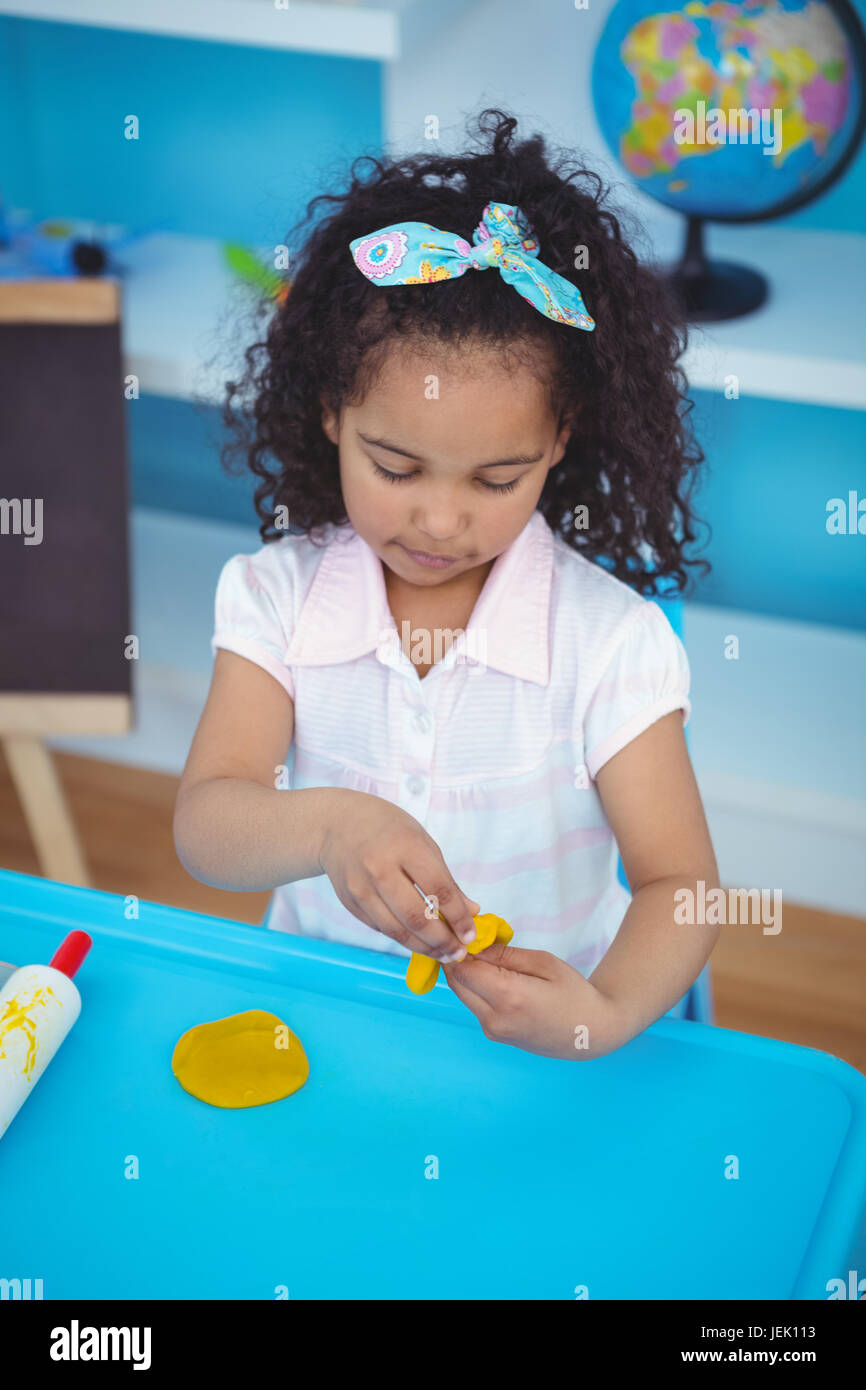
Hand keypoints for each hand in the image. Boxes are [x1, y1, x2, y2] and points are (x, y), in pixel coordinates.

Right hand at [318, 791, 480, 960]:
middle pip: (416, 917)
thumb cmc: (387, 829)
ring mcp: (361, 888)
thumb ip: (446, 879)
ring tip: (443, 954)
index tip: (471, 935)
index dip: (458, 918)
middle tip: (459, 953)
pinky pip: (381, 928)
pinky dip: (402, 938)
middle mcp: (380, 869)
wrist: (337, 824)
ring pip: (397, 930)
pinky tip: (418, 942)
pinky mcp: (350, 902)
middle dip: (442, 941)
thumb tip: (470, 911)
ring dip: (424, 948)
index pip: (439, 890)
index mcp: (406, 847)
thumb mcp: (422, 842)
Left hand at [442, 941, 627, 1059]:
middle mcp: (495, 1019)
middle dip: (458, 959)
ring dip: (466, 974)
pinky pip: (474, 1006)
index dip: (461, 949)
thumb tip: (475, 946)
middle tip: (473, 941)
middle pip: (457, 983)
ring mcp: (493, 1031)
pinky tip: (494, 977)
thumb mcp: (544, 963)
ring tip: (486, 957)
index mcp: (510, 997)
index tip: (470, 933)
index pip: (463, 969)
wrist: (591, 1032)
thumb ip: (506, 955)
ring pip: (463, 995)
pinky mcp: (495, 1035)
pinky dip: (476, 988)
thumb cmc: (574, 993)